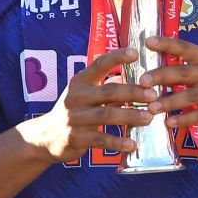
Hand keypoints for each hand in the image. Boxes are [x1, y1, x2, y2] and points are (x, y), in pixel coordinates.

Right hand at [20, 47, 154, 161]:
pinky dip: (117, 142)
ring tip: (149, 118)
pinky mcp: (75, 138)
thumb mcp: (84, 95)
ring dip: (130, 116)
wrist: (44, 137)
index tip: (136, 52)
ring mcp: (74, 118)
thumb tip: (135, 79)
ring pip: (106, 115)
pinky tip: (132, 144)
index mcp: (80, 82)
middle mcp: (76, 97)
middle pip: (108, 91)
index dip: (117, 57)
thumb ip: (107, 88)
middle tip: (153, 95)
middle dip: (133, 92)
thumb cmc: (73, 112)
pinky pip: (100, 139)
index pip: (99, 64)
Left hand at [143, 37, 197, 135]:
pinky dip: (183, 119)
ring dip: (169, 102)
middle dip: (162, 76)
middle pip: (185, 72)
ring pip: (191, 96)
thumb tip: (147, 56)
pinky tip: (169, 122)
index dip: (167, 44)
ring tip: (151, 108)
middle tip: (142, 81)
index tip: (148, 42)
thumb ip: (178, 65)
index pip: (185, 48)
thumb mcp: (197, 73)